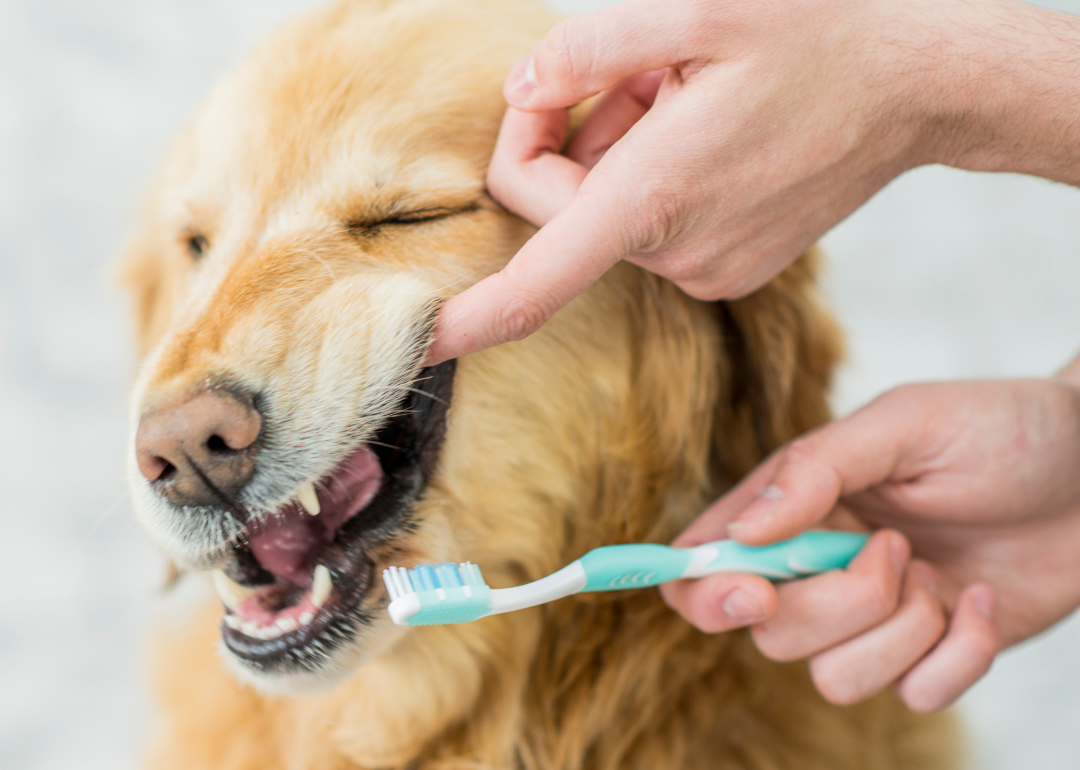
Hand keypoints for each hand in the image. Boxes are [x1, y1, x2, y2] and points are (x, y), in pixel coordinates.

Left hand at [426, 0, 1079, 365]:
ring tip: (686, 95)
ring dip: (617, 148)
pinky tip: (706, 129)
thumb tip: (522, 88)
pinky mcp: (725, 269)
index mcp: (653, 198)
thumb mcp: (695, 8)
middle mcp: (674, 252)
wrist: (918, 84)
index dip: (467, 320)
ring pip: (603, 213)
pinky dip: (650, 175)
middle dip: (570, 134)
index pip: (535, 283)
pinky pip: (646, 225)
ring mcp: (703, 270)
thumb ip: (584, 47)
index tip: (417, 346)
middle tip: (641, 73)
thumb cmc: (817, 36)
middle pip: (557, 209)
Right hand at [661, 370, 1079, 710]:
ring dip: (899, 632)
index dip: (703, 591)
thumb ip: (813, 469)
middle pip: (769, 633)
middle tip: (895, 548)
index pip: (705, 563)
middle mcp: (821, 566)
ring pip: (832, 679)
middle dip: (837, 603)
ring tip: (939, 574)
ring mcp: (875, 617)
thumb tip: (739, 532)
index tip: (750, 591)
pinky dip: (956, 654)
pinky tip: (979, 600)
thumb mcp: (904, 424)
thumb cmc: (1000, 429)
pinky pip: (914, 695)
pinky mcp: (930, 654)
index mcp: (796, 506)